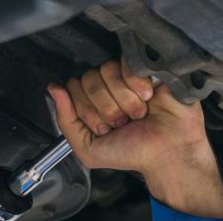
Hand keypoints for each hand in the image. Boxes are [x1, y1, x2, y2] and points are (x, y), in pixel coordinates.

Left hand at [47, 58, 222, 217]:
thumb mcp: (89, 149)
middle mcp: (109, 86)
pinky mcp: (147, 66)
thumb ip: (66, 121)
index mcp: (93, 101)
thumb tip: (53, 88)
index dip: (86, 111)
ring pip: (106, 70)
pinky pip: (127, 65)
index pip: (73, 87)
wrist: (169, 153)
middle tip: (123, 123)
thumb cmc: (133, 153)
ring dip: (123, 101)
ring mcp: (127, 74)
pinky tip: (149, 98)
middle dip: (105, 109)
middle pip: (88, 78)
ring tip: (138, 114)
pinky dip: (136, 87)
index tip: (104, 129)